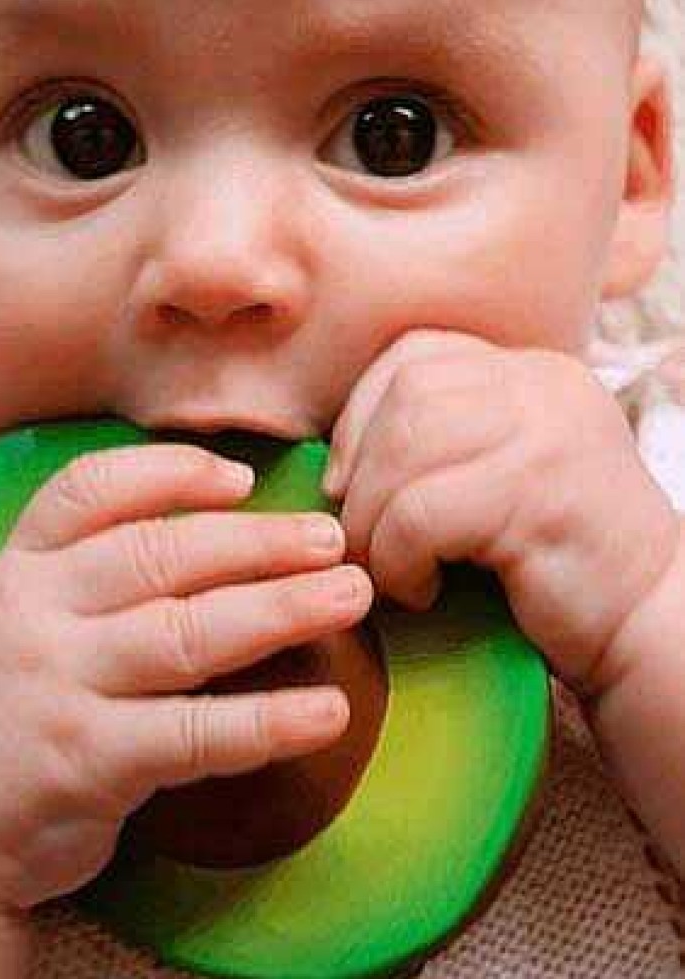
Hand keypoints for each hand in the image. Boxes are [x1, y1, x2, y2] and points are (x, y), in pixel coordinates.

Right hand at [0, 443, 372, 910]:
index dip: (171, 474)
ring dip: (279, 610)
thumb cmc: (0, 704)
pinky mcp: (82, 764)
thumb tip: (212, 521)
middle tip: (331, 540)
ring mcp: (55, 687)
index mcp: (18, 566)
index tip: (244, 479)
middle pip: (159, 556)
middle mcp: (31, 613)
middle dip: (256, 543)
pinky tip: (329, 714)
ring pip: (184, 634)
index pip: (88, 490)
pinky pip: (191, 734)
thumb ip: (85, 570)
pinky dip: (266, 721)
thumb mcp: (14, 615)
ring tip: (350, 596)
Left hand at [322, 329, 680, 696]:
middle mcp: (544, 387)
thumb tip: (335, 465)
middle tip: (357, 535)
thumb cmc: (551, 565)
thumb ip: (439, 446)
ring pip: (405, 449)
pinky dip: (399, 559)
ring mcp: (548, 436)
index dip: (359, 414)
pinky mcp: (541, 497)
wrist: (646, 628)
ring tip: (384, 568)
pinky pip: (422, 513)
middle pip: (405, 394)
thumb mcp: (499, 478)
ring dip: (370, 519)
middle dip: (358, 471)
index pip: (416, 354)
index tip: (346, 480)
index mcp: (532, 374)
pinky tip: (422, 591)